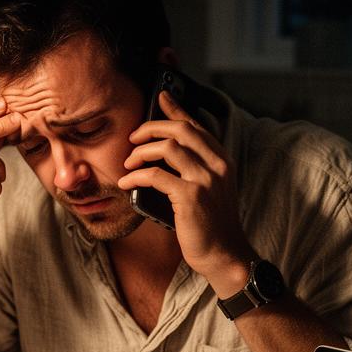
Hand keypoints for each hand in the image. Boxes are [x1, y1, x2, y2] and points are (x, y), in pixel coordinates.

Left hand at [118, 90, 254, 293]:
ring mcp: (205, 180)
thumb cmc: (211, 226)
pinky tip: (127, 183)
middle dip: (151, 127)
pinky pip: (156, 175)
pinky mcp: (190, 197)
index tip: (160, 96)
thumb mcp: (208, 191)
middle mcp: (217, 165)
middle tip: (133, 138)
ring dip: (141, 151)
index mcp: (222, 160)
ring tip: (128, 163)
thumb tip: (163, 153)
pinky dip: (136, 176)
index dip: (176, 108)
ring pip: (168, 146)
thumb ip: (194, 169)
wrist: (224, 255)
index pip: (196, 125)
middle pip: (180, 129)